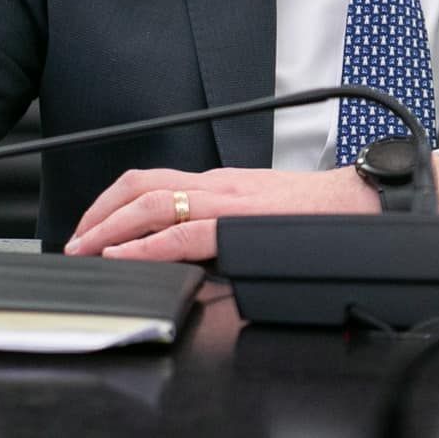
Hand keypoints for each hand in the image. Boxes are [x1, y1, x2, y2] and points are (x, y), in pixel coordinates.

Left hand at [62, 156, 438, 261]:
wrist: (364, 203)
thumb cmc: (321, 214)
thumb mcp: (261, 213)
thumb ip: (226, 226)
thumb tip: (188, 252)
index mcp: (220, 183)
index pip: (152, 180)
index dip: (113, 203)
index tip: (91, 228)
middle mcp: (218, 184)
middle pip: (140, 184)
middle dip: (99, 213)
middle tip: (75, 241)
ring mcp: (228, 200)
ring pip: (152, 201)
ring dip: (110, 226)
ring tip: (88, 249)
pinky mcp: (242, 222)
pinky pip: (184, 231)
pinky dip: (147, 245)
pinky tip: (127, 258)